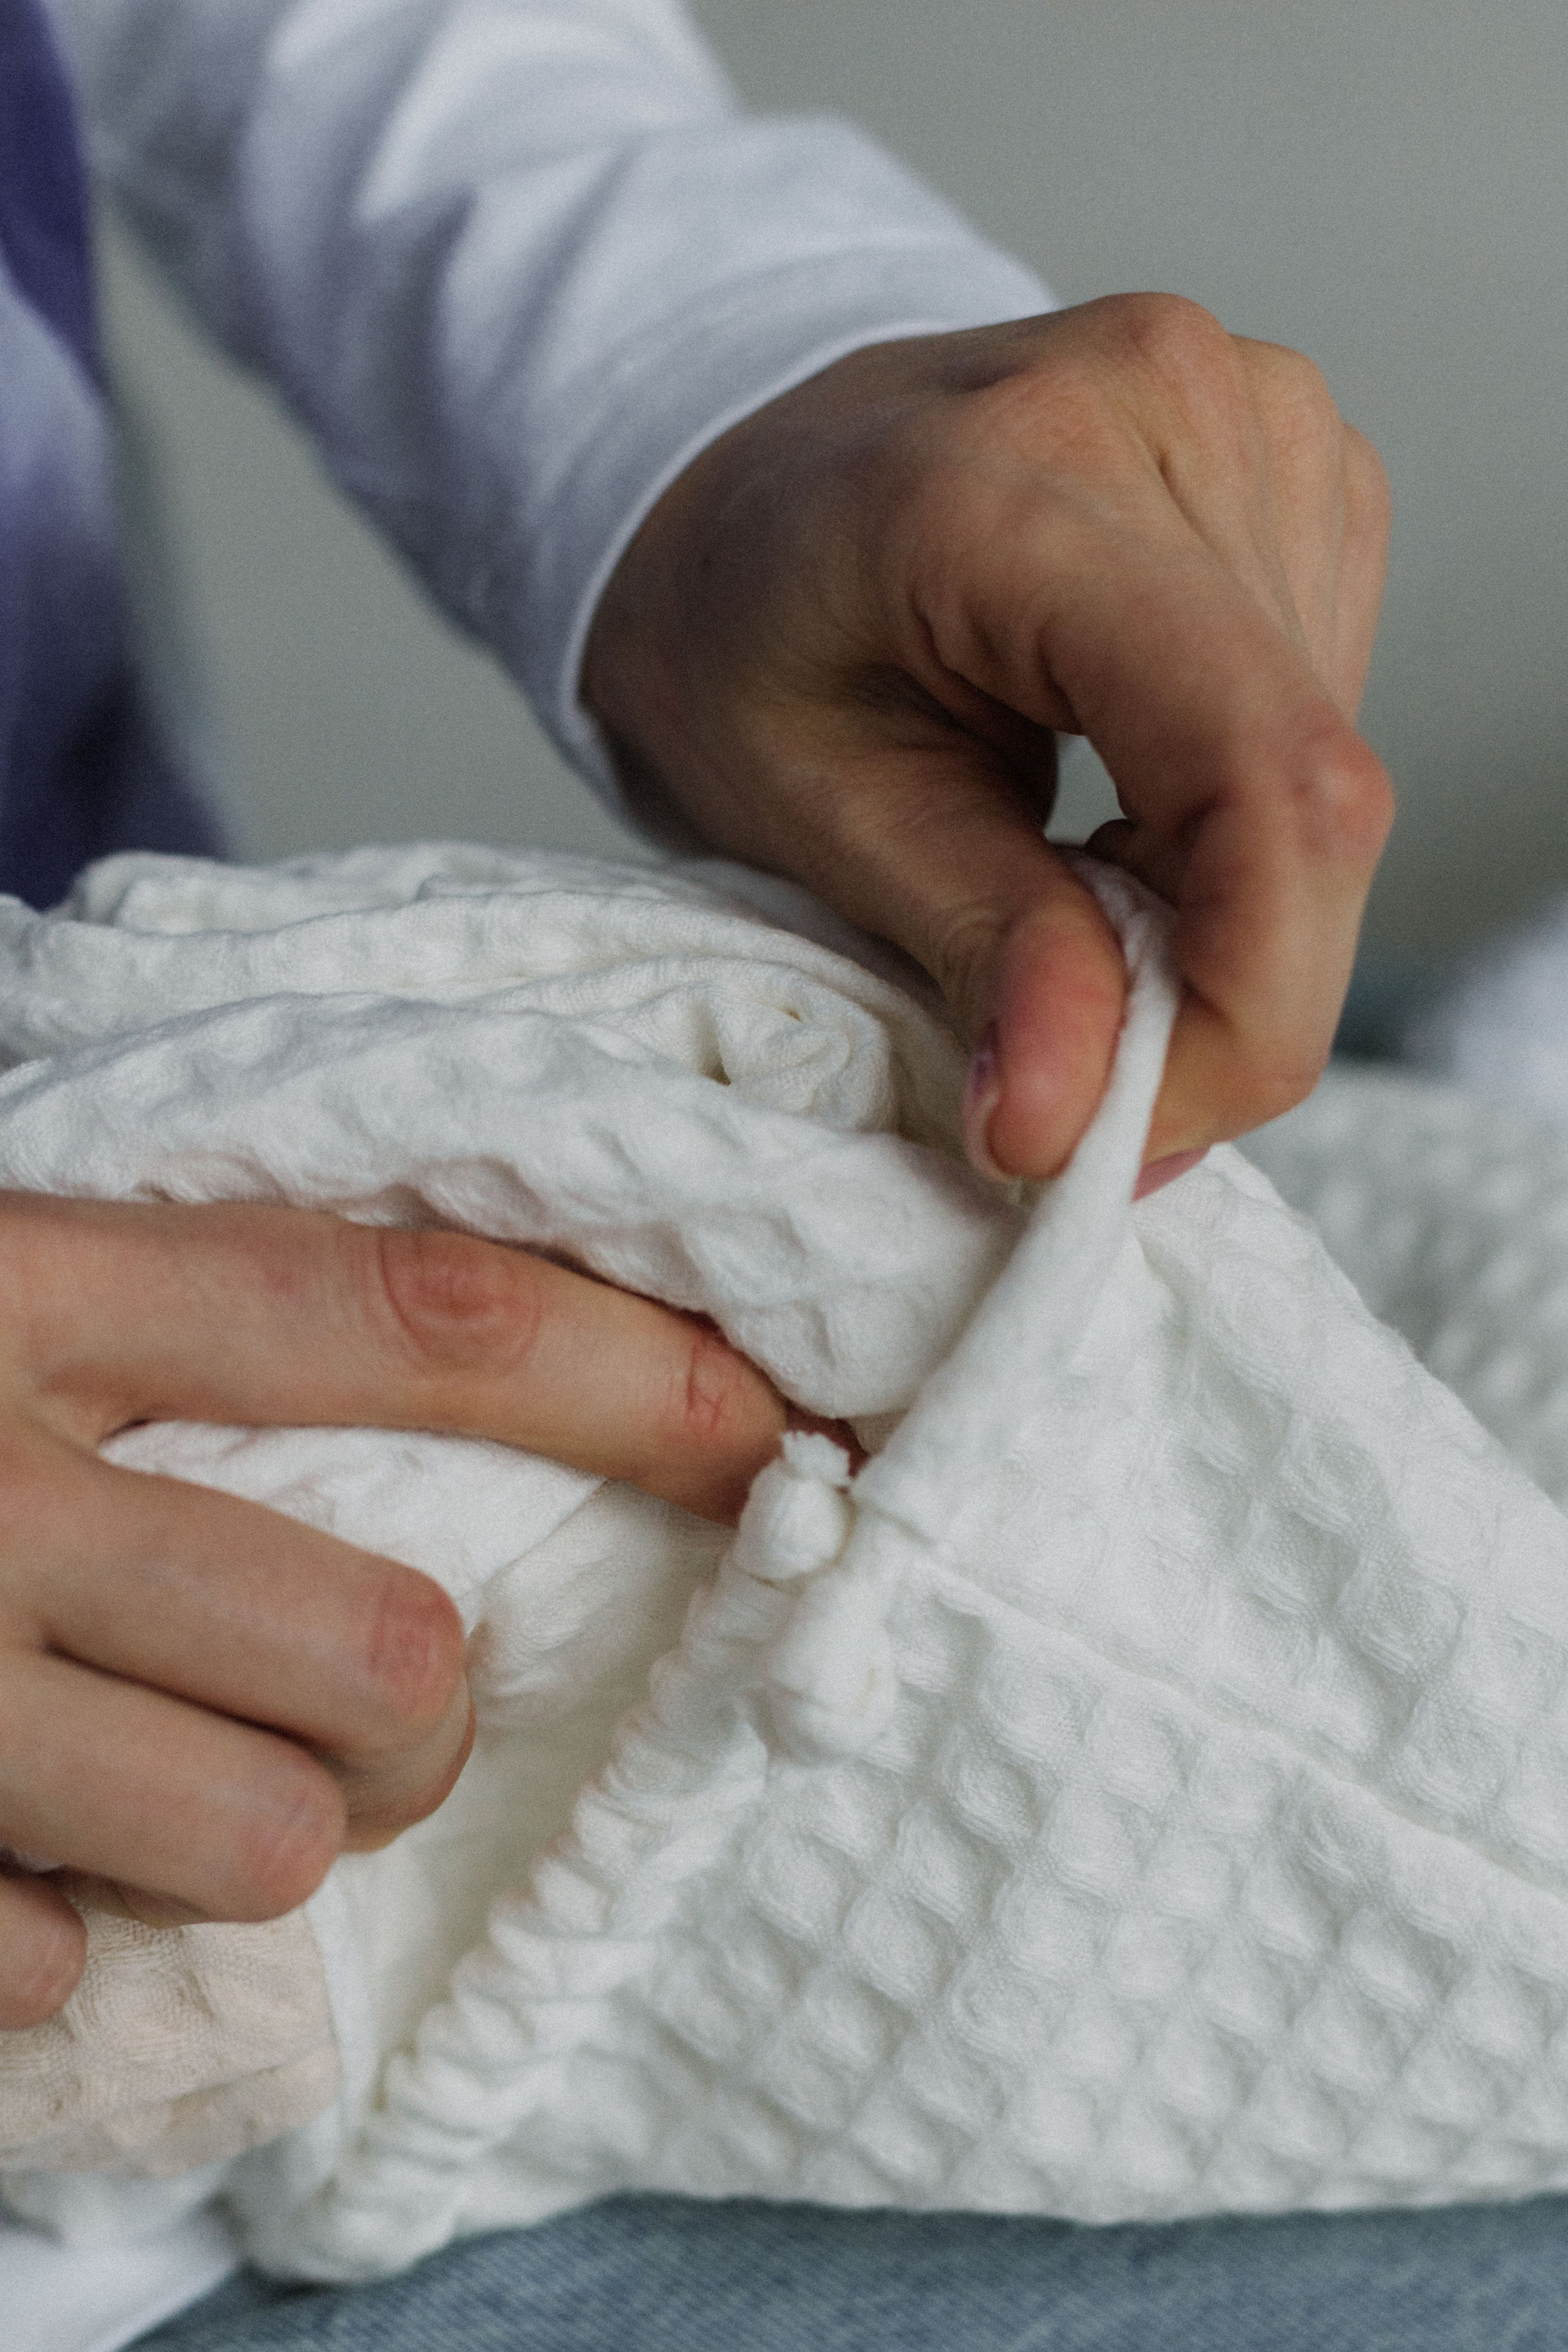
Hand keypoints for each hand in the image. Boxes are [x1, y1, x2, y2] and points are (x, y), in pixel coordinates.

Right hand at [0, 1194, 787, 2025]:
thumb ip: (186, 1314)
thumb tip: (506, 1377)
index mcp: (31, 1288)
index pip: (418, 1323)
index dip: (635, 1388)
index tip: (768, 1439)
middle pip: (390, 1649)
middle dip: (424, 1699)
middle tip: (347, 1684)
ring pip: (273, 1840)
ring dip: (272, 1820)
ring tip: (175, 1766)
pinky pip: (64, 1971)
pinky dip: (75, 1930)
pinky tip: (24, 1843)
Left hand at [584, 294, 1393, 1181]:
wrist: (738, 488)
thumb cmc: (739, 632)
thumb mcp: (806, 811)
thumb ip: (972, 954)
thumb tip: (1070, 1126)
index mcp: (1017, 484)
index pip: (1261, 770)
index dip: (1246, 998)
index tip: (1128, 1132)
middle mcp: (1178, 411)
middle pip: (1312, 797)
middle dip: (1217, 987)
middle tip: (1075, 1059)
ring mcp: (1262, 420)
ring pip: (1335, 776)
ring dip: (1227, 903)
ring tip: (1066, 878)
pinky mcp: (1306, 467)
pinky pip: (1327, 719)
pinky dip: (1239, 825)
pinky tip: (1123, 797)